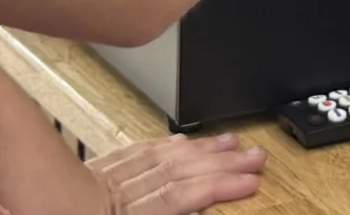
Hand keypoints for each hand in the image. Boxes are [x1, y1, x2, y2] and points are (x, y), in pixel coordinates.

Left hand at [86, 133, 265, 213]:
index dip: (218, 185)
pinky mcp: (95, 173)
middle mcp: (117, 194)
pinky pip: (134, 151)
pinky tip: (180, 141)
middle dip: (221, 161)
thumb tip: (196, 206)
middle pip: (178, 171)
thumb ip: (164, 208)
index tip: (250, 181)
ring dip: (200, 148)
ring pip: (161, 156)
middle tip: (255, 156)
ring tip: (231, 142)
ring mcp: (105, 179)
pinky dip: (162, 144)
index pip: (180, 197)